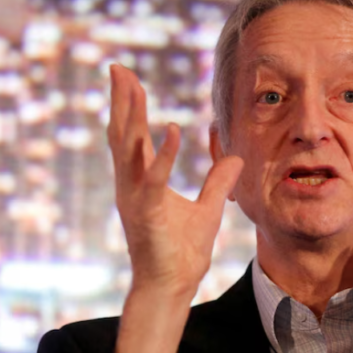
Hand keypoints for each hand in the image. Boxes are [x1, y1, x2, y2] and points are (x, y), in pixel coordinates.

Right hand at [107, 64, 242, 299]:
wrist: (172, 285)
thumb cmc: (182, 251)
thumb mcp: (208, 207)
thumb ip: (218, 181)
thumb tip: (235, 157)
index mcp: (142, 181)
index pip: (132, 136)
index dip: (130, 106)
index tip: (128, 77)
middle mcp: (132, 185)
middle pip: (122, 134)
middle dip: (121, 100)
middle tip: (117, 67)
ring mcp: (136, 198)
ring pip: (129, 149)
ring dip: (132, 115)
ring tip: (133, 85)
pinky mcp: (146, 213)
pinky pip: (153, 178)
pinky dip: (161, 154)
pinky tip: (168, 129)